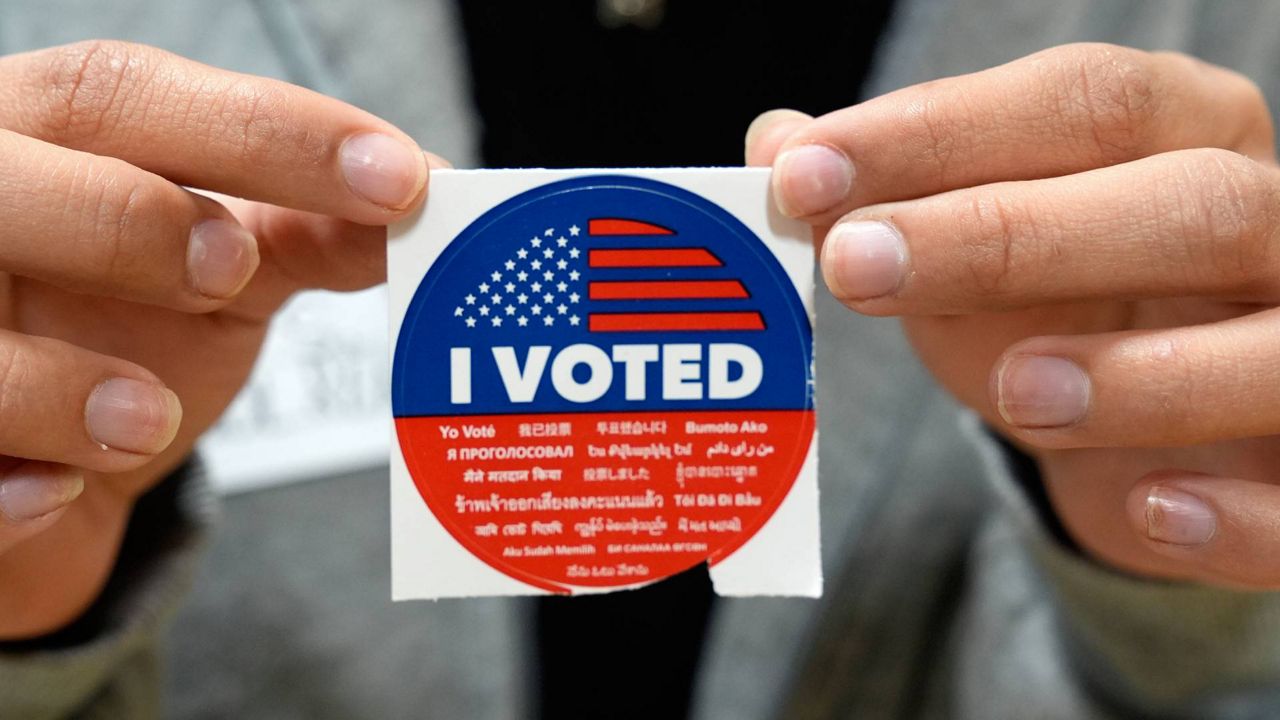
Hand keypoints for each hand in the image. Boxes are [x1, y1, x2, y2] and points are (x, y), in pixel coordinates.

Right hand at [0, 40, 440, 636]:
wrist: (43, 456)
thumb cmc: (129, 324)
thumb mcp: (225, 266)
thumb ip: (308, 225)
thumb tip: (432, 195)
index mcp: (44, 141)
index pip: (126, 98)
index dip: (264, 132)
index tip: (397, 177)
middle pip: (10, 183)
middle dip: (127, 222)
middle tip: (228, 268)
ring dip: (60, 383)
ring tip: (152, 419)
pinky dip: (1, 488)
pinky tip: (56, 496)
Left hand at [746, 44, 1279, 588]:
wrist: (1164, 428)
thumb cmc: (1066, 312)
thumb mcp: (969, 250)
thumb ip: (885, 198)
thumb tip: (773, 142)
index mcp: (1188, 134)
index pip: (1083, 104)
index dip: (940, 133)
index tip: (803, 173)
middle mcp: (1277, 223)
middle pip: (1186, 204)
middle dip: (1011, 234)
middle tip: (858, 266)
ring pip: (1277, 345)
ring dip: (1142, 372)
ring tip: (1015, 392)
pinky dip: (1236, 515)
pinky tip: (1149, 510)